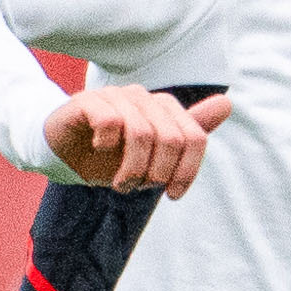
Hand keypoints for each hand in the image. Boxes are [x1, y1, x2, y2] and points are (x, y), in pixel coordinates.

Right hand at [39, 79, 231, 193]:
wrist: (62, 151)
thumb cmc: (110, 155)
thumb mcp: (152, 154)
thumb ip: (188, 132)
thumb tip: (227, 104)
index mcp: (163, 108)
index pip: (194, 138)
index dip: (188, 171)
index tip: (172, 195)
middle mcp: (142, 97)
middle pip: (170, 138)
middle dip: (157, 173)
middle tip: (139, 188)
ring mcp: (115, 96)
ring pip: (141, 133)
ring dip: (131, 168)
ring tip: (120, 183)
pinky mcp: (88, 101)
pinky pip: (110, 121)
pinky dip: (107, 145)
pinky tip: (98, 149)